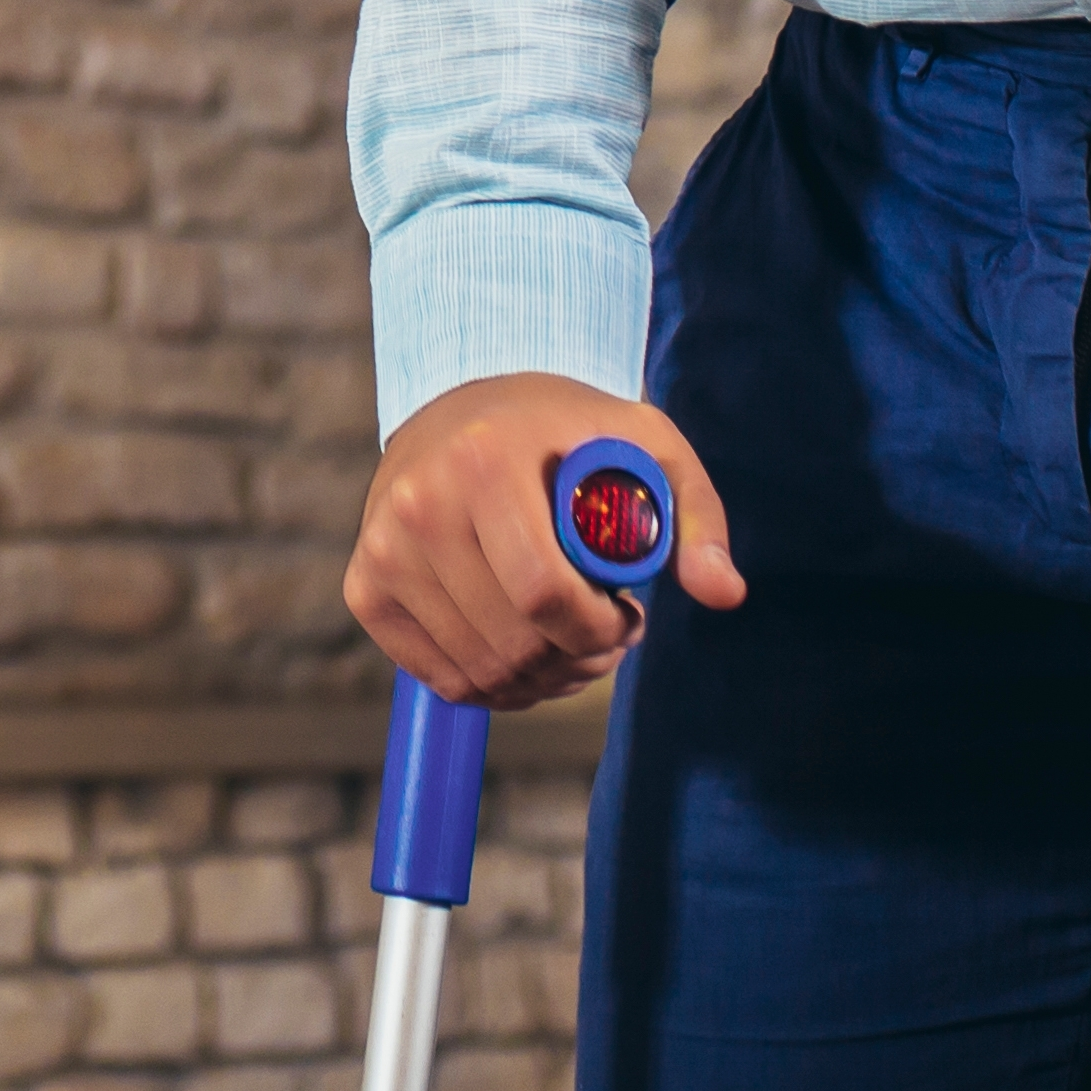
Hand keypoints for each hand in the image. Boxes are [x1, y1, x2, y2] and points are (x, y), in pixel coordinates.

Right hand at [352, 373, 745, 708]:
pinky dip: (493, 684)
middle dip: (580, 662)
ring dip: (541, 680)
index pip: (544, 594)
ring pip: (479, 672)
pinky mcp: (365, 587)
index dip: (601, 632)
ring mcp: (381, 548)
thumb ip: (696, 517)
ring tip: (569, 642)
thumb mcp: (648, 446)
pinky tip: (524, 649)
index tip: (629, 616)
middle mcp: (417, 503)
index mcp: (483, 460)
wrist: (465, 406)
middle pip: (514, 643)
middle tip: (607, 636)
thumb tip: (725, 593)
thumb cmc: (568, 433)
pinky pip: (440, 677)